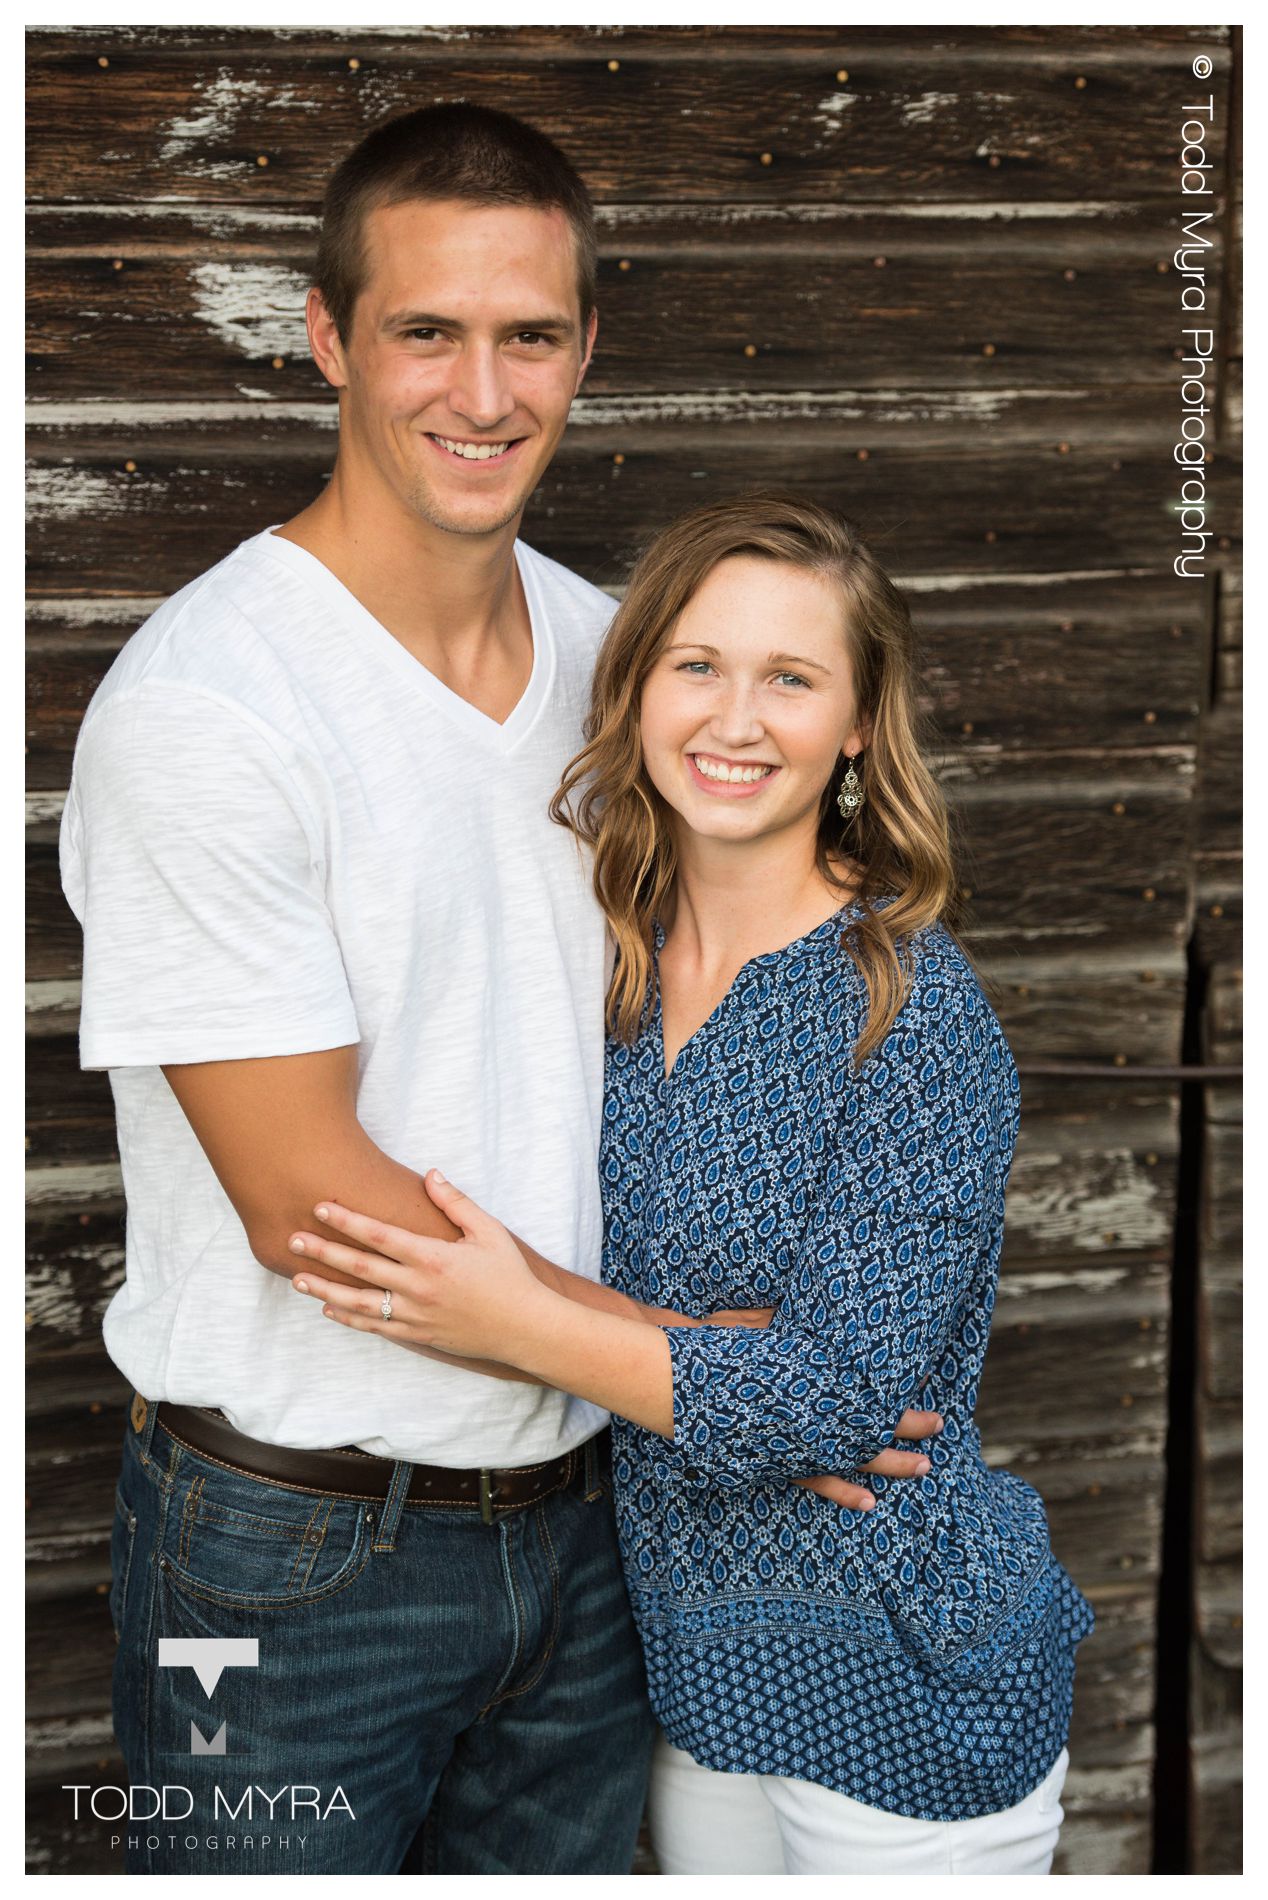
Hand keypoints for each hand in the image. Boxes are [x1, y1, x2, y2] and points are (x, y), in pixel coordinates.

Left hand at [288, 1171, 550, 1362]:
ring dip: (325, 1290)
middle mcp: (418, 1287)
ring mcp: (415, 1314)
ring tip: (297, 1279)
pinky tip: (329, 1308)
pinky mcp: (418, 1335)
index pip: (379, 1235)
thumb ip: (456, 1202)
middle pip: (359, 1267)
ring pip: (358, 1302)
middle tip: (292, 1238)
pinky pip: (375, 1327)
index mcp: (433, 1257)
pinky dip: (349, 1318)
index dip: (347, 1220)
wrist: (525, 1328)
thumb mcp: (489, 1231)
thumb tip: (430, 1174)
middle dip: (322, 1251)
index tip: (320, 1206)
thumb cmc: (510, 1275)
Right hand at [706, 1306, 942, 1509]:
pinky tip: (868, 1502)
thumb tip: (829, 1322)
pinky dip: (841, 1490)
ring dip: (887, 1463)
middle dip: (904, 1424)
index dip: (892, 1395)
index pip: (859, 1392)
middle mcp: (800, 1415)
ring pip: (849, 1457)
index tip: (923, 1389)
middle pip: (863, 1422)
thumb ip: (791, 1326)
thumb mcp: (754, 1325)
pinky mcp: (770, 1460)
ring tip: (923, 1467)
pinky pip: (812, 1480)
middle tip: (939, 1424)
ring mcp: (788, 1442)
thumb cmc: (708, 1344)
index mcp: (801, 1382)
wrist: (664, 1375)